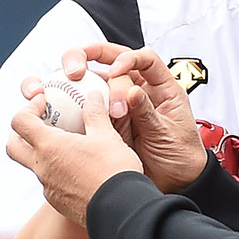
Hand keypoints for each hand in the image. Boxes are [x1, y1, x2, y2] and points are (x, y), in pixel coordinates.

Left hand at [7, 91, 144, 229]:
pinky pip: (51, 183)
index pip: (20, 122)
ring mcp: (49, 187)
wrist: (121, 210)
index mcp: (50, 146)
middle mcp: (42, 168)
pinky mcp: (58, 202)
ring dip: (44, 153)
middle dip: (21, 133)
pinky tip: (80, 169)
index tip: (44, 103)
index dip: (28, 108)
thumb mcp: (107, 135)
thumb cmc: (113, 169)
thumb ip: (95, 114)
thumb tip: (92, 96)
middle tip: (40, 124)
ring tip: (69, 147)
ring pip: (34, 166)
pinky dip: (58, 172)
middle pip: (13, 147)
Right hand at [63, 43, 208, 192]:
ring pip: (94, 81)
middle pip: (111, 60)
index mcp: (160, 88)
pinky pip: (87, 107)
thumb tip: (131, 92)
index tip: (117, 70)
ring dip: (75, 80)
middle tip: (74, 70)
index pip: (143, 59)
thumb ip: (148, 113)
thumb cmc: (180, 155)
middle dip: (88, 57)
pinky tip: (59, 107)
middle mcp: (137, 90)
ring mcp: (119, 104)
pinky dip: (72, 103)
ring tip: (64, 89)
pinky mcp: (106, 121)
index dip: (128, 58)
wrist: (175, 182)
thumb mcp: (166, 133)